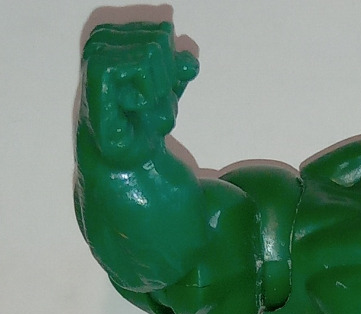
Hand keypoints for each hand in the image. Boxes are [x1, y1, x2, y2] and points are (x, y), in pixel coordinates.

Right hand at [81, 21, 198, 165]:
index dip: (170, 69)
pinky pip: (142, 66)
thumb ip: (178, 70)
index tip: (154, 95)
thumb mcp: (168, 93)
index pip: (164, 35)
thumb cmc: (141, 125)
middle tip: (146, 104)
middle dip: (164, 80)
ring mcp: (98, 50)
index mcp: (117, 36)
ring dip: (156, 89)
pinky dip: (148, 93)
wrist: (124, 158)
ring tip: (138, 107)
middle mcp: (104, 36)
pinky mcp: (98, 67)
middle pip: (161, 41)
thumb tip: (189, 61)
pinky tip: (132, 107)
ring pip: (154, 52)